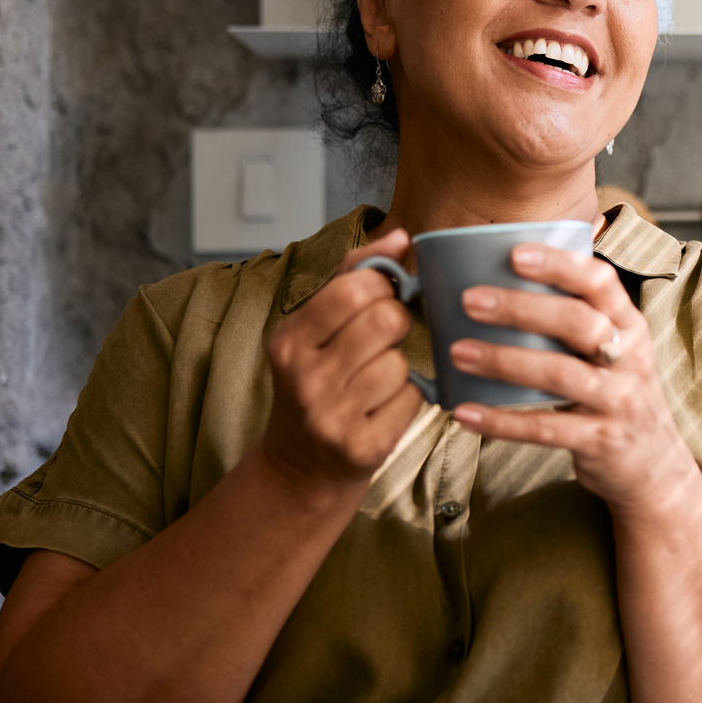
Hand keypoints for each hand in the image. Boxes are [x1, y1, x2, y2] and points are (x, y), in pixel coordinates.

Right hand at [259, 229, 426, 488]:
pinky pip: (413, 400)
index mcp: (288, 340)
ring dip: (400, 368)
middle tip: (386, 338)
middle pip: (386, 322)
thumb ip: (354, 275)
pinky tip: (383, 407)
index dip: (382, 287)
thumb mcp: (315, 327)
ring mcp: (331, 417)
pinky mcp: (363, 448)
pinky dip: (408, 400)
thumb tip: (401, 237)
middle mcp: (303, 378)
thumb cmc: (316, 382)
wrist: (301, 465)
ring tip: (376, 380)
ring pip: (401, 364)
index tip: (380, 298)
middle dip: (398, 324)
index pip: (353, 288)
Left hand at [446, 244, 700, 519]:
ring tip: (458, 351)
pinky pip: (546, 428)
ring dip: (504, 361)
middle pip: (578, 322)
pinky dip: (501, 421)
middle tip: (470, 300)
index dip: (560, 265)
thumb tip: (506, 280)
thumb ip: (577, 321)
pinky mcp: (601, 441)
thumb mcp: (615, 352)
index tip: (515, 253)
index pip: (601, 282)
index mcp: (630, 327)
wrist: (655, 467)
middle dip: (521, 308)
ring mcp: (618, 401)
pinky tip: (465, 412)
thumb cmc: (617, 396)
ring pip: (560, 373)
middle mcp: (630, 359)